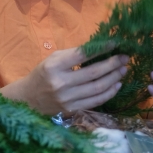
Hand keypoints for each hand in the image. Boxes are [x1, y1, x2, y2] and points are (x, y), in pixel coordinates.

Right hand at [3, 46, 127, 114]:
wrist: (28, 99)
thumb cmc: (42, 75)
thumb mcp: (52, 60)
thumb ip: (73, 55)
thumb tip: (99, 49)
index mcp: (53, 66)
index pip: (82, 55)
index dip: (101, 49)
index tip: (114, 44)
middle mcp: (60, 82)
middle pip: (93, 73)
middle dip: (112, 64)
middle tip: (125, 58)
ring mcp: (67, 98)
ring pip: (98, 87)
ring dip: (114, 78)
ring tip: (123, 69)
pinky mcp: (72, 109)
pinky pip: (96, 100)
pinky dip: (109, 92)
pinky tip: (116, 84)